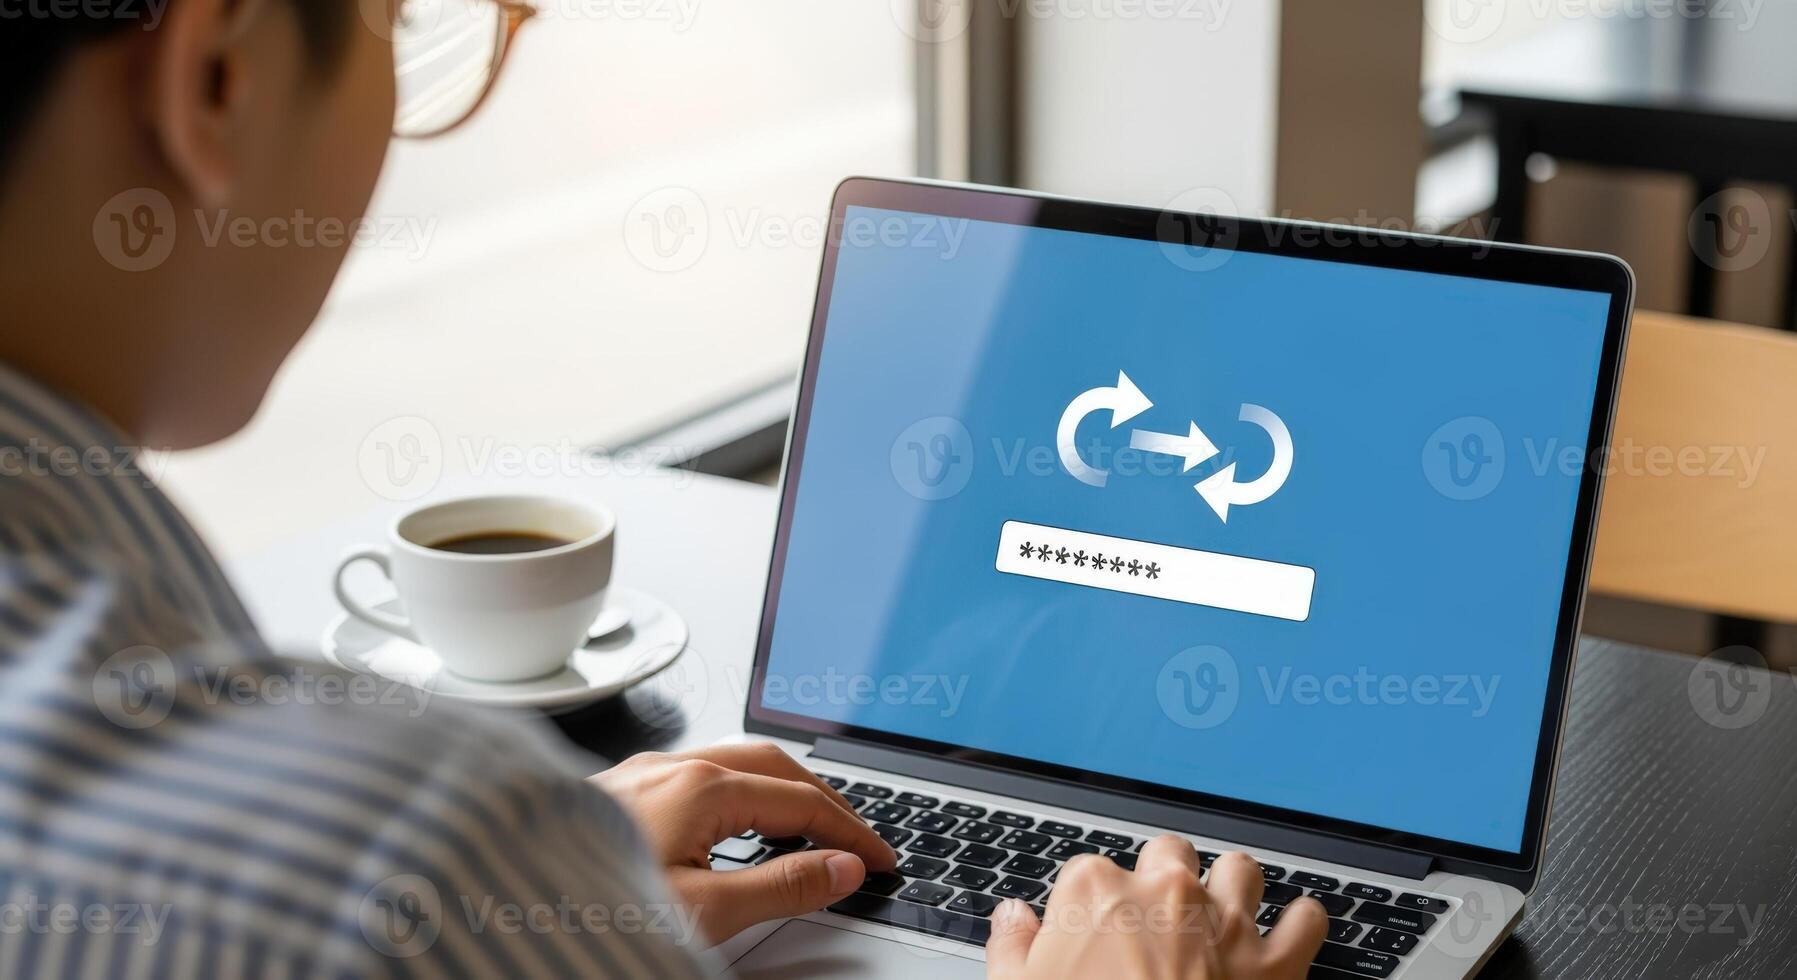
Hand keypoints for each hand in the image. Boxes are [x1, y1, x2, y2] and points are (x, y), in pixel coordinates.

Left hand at [592, 743, 897, 944]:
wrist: (495, 906)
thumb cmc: (585, 910)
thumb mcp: (704, 910)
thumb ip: (782, 886)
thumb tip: (841, 868)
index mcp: (701, 786)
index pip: (802, 802)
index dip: (850, 832)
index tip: (880, 858)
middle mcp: (670, 767)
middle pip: (772, 767)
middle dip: (821, 799)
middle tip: (855, 838)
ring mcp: (640, 775)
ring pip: (732, 765)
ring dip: (778, 792)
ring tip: (806, 829)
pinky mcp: (617, 793)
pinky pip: (697, 777)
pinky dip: (738, 797)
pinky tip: (732, 825)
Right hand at [986, 836, 1326, 978]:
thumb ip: (1012, 948)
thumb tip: (1012, 919)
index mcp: (1095, 891)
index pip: (1089, 869)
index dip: (1092, 902)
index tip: (1091, 929)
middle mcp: (1165, 891)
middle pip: (1170, 852)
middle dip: (1167, 877)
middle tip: (1158, 917)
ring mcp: (1224, 923)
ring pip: (1241, 870)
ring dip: (1234, 888)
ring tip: (1223, 914)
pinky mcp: (1275, 963)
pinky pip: (1306, 920)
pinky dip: (1303, 923)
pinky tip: (1291, 931)